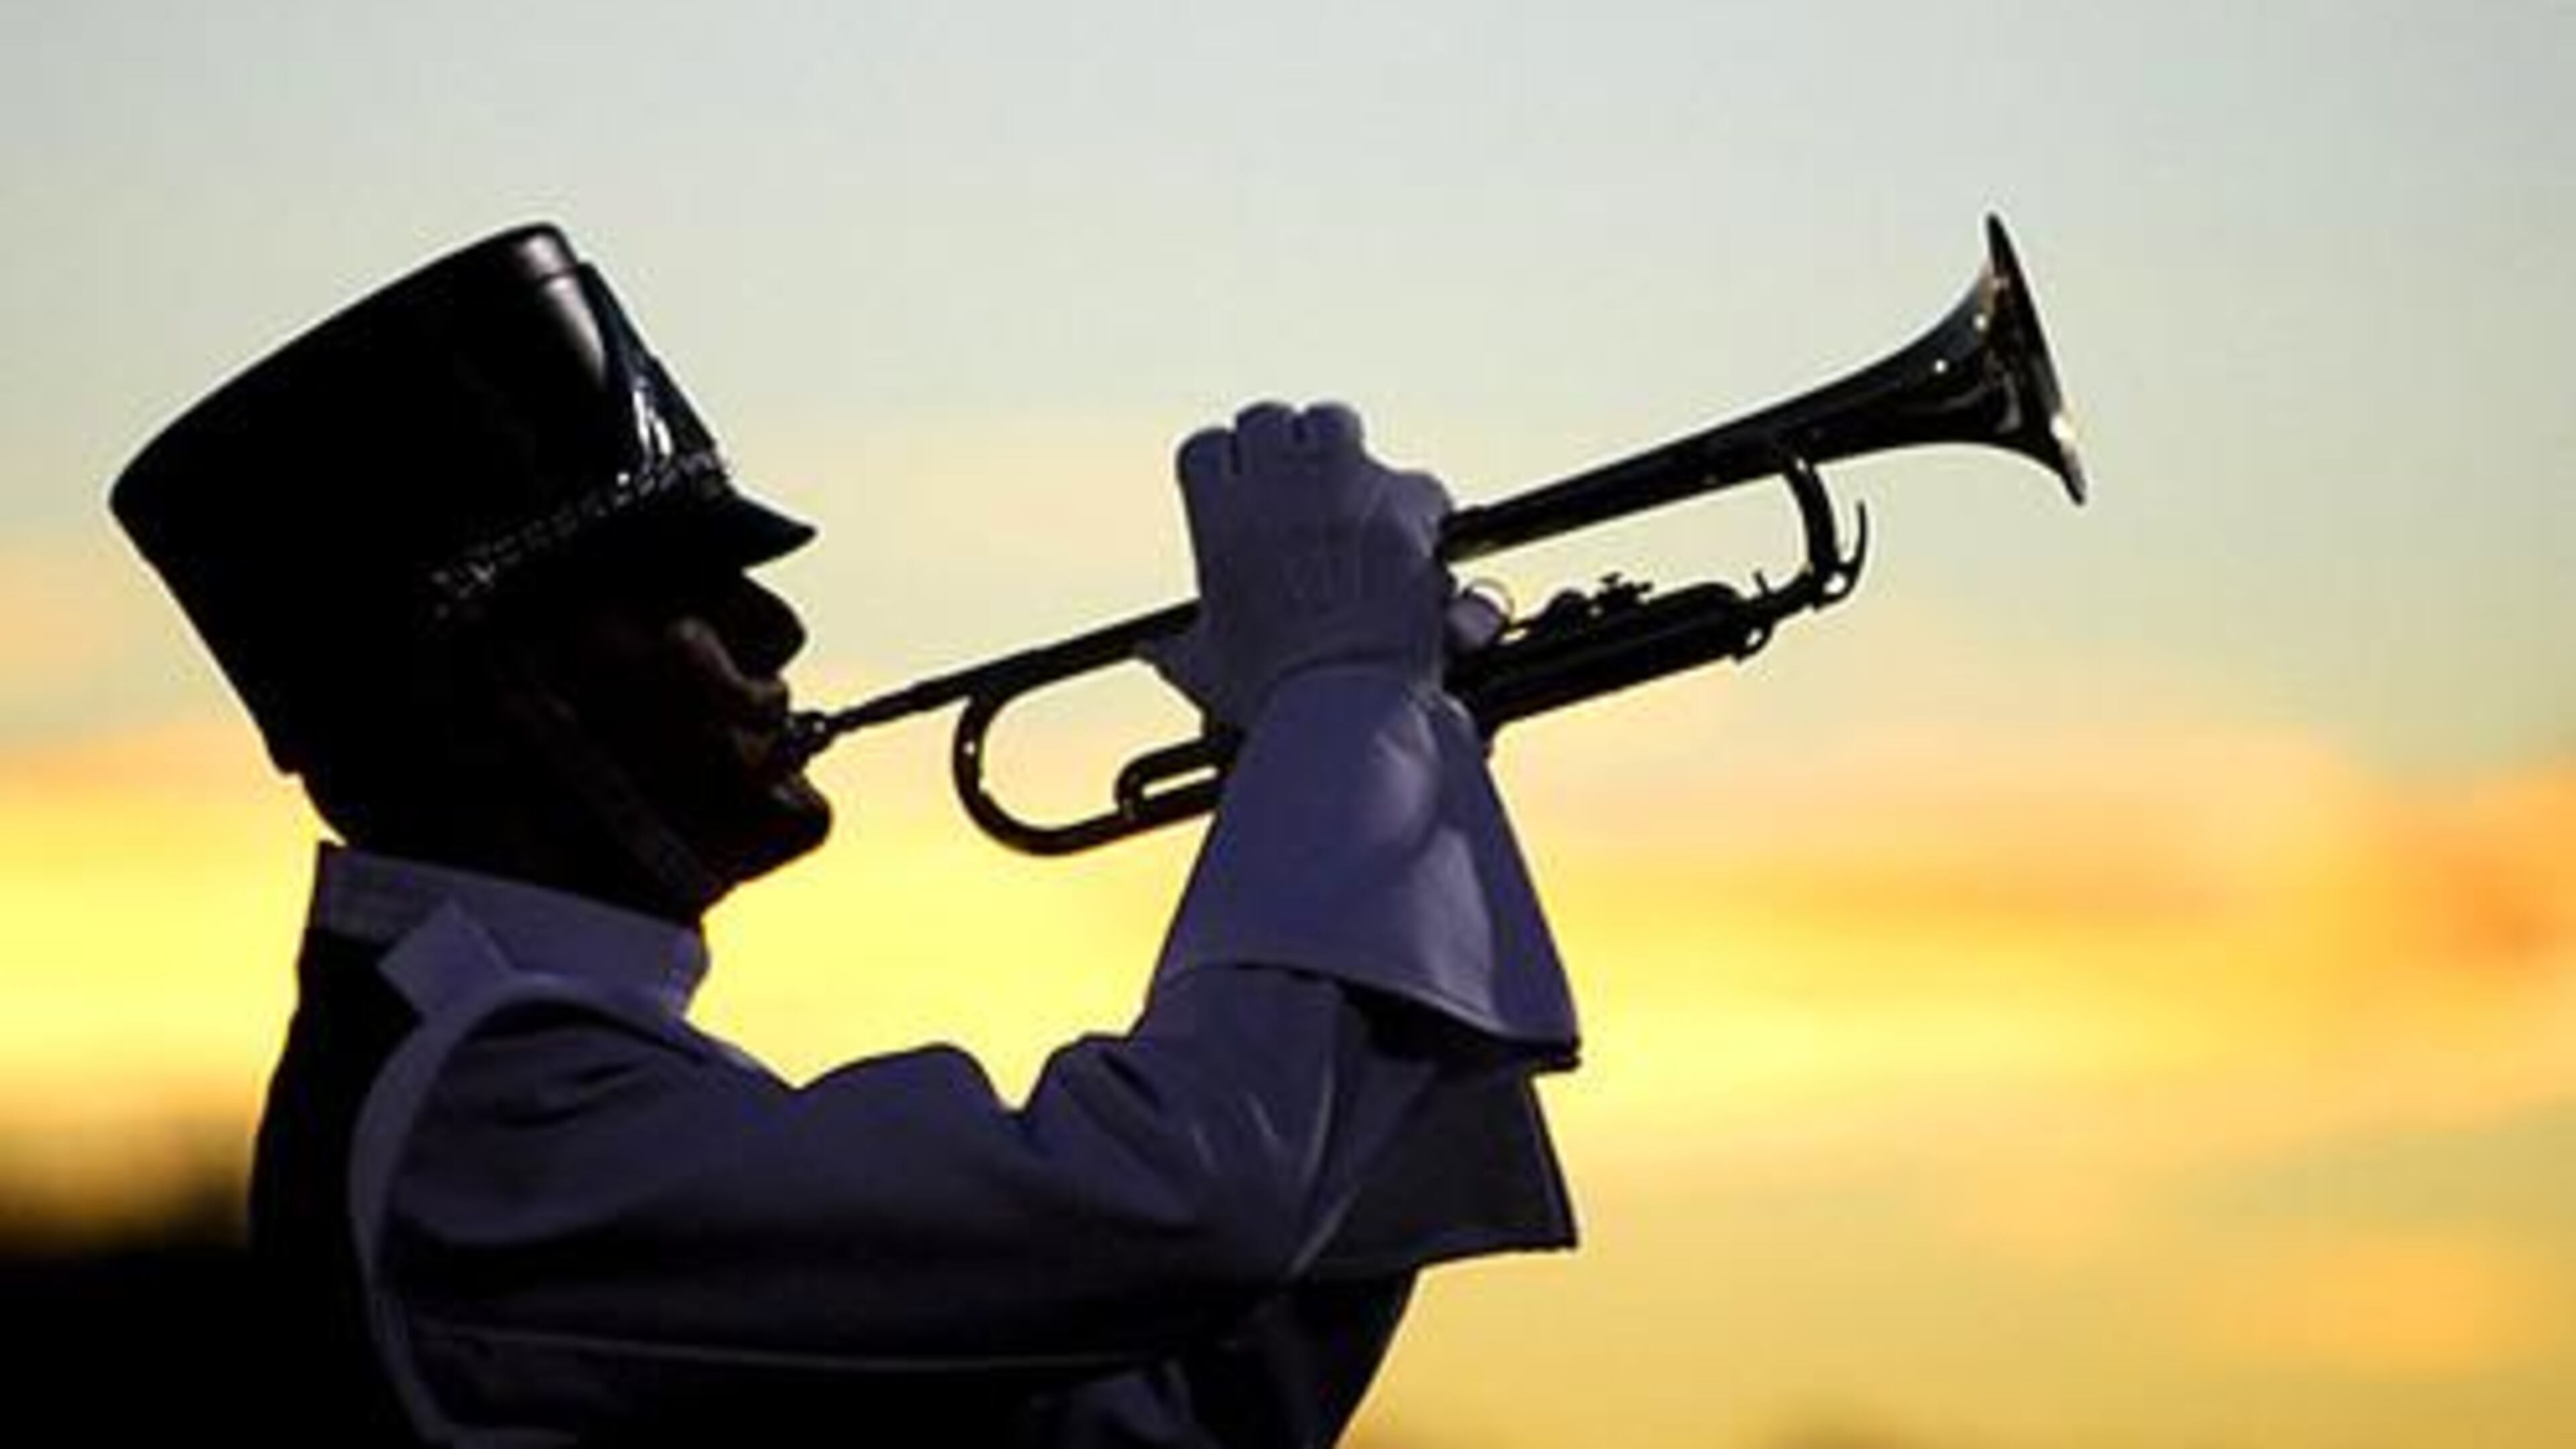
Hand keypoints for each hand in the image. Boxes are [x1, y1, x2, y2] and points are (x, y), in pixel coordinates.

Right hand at [1145, 401, 1452, 727]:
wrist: (1346, 704)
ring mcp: (1338, 486)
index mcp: (1218, 518)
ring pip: (1333, 424)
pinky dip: (1415, 505)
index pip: (1206, 449)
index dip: (1226, 466)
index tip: (1238, 484)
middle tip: (1296, 482)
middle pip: (1268, 421)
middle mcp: (1273, 486)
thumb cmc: (1270, 693)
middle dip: (1282, 448)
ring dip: (1340, 451)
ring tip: (1350, 490)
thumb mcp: (1206, 670)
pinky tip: (1413, 538)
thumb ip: (1175, 650)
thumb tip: (1147, 650)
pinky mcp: (1398, 503)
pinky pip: (1410, 479)